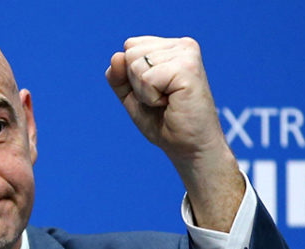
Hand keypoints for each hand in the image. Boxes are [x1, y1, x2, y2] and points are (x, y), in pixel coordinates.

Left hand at [106, 36, 243, 231]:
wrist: (188, 147)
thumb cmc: (164, 122)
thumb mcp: (132, 96)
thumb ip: (119, 76)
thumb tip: (116, 56)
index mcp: (171, 47)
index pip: (130, 46)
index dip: (131, 75)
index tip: (154, 91)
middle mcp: (182, 45)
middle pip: (130, 53)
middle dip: (136, 83)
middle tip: (161, 99)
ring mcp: (186, 54)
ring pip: (135, 65)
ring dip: (144, 92)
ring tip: (167, 101)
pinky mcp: (187, 68)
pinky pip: (146, 79)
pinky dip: (150, 97)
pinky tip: (170, 103)